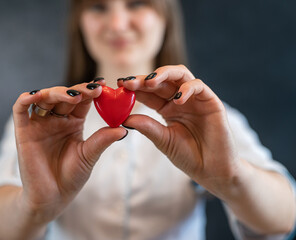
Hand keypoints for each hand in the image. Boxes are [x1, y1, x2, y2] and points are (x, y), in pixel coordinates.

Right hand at [12, 81, 126, 222]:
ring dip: (57, 92)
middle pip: (63, 95)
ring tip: (73, 96)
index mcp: (73, 122)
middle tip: (92, 90)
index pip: (81, 100)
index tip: (103, 85)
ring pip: (44, 98)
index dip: (90, 91)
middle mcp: (56, 119)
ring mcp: (39, 124)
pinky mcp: (23, 131)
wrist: (52, 198)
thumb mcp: (89, 155)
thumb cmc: (71, 176)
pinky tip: (36, 95)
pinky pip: (20, 110)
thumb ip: (102, 140)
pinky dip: (25, 99)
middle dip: (77, 90)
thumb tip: (124, 128)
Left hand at [119, 65, 240, 195]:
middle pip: (162, 80)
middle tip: (129, 82)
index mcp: (166, 108)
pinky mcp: (211, 102)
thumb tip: (124, 118)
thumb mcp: (163, 140)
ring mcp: (195, 99)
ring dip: (164, 75)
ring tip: (150, 82)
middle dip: (144, 78)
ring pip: (180, 75)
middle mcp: (179, 100)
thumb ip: (147, 127)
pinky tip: (177, 99)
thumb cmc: (188, 156)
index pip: (149, 92)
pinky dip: (187, 89)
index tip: (119, 85)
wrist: (211, 171)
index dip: (135, 87)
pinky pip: (198, 86)